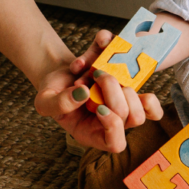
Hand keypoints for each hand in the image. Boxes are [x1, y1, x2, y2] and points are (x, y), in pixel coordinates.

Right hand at [34, 31, 163, 152]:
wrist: (59, 75)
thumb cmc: (52, 93)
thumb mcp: (45, 102)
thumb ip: (59, 103)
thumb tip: (85, 93)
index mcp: (94, 133)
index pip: (116, 143)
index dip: (113, 125)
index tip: (98, 108)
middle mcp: (114, 120)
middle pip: (134, 117)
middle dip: (114, 93)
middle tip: (94, 78)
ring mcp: (125, 102)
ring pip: (144, 101)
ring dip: (119, 79)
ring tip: (97, 70)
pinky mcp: (129, 81)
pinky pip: (141, 72)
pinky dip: (124, 54)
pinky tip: (103, 46)